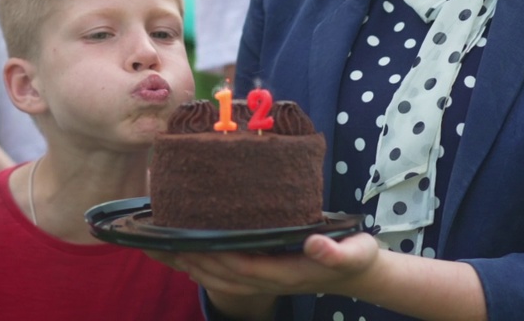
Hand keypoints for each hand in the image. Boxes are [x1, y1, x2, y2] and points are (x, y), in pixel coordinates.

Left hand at [177, 232, 381, 299]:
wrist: (358, 273)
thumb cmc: (356, 257)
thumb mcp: (355, 252)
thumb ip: (336, 251)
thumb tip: (314, 245)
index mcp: (289, 274)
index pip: (247, 268)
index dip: (221, 258)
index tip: (198, 243)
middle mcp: (271, 281)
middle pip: (226, 277)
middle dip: (196, 263)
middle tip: (166, 244)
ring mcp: (266, 281)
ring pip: (222, 280)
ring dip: (193, 267)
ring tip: (165, 250)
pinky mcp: (263, 274)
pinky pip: (227, 275)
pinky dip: (204, 267)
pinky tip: (187, 254)